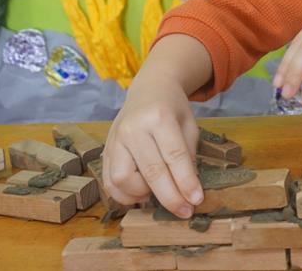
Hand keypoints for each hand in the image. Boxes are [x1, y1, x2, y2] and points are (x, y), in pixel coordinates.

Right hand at [103, 74, 202, 217]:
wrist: (149, 89)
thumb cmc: (173, 108)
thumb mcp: (189, 125)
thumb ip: (188, 155)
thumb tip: (188, 191)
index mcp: (159, 117)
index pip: (174, 156)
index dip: (186, 182)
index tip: (196, 200)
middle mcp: (133, 128)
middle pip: (151, 171)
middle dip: (170, 197)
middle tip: (184, 211)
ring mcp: (115, 139)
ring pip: (123, 179)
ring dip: (142, 194)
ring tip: (158, 193)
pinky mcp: (105, 149)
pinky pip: (109, 181)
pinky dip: (124, 195)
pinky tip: (141, 194)